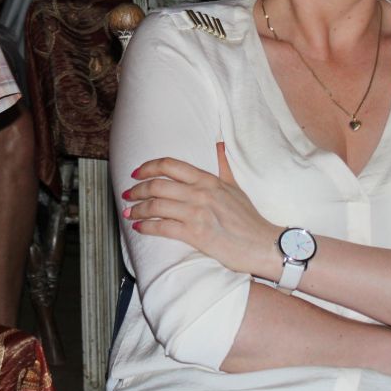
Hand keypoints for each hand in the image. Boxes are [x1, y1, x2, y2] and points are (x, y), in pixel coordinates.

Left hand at [124, 142, 279, 277]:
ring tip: (129, 212)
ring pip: (156, 205)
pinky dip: (146, 226)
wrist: (263, 245)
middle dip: (136, 189)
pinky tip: (139, 227)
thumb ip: (223, 165)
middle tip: (127, 194)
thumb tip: (218, 145)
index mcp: (208, 180)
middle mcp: (200, 193)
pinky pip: (162, 227)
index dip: (148, 167)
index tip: (136, 173)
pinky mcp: (196, 234)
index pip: (170, 165)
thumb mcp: (235, 186)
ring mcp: (197, 213)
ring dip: (137, 209)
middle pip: (157, 185)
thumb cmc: (249, 218)